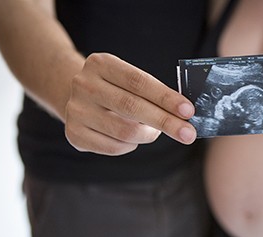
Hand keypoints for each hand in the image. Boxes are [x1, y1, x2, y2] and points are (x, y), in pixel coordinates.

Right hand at [65, 53, 196, 155]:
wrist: (76, 97)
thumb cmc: (116, 89)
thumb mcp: (129, 80)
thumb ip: (153, 93)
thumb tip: (184, 114)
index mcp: (101, 64)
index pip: (138, 82)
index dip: (165, 98)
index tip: (188, 111)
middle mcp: (84, 85)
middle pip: (131, 107)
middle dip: (165, 122)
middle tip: (188, 134)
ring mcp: (75, 110)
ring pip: (125, 131)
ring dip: (148, 135)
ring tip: (155, 131)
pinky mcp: (74, 134)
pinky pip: (115, 147)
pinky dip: (132, 145)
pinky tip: (132, 138)